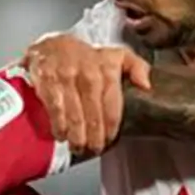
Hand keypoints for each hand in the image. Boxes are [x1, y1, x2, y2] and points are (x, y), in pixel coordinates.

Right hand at [21, 36, 150, 156]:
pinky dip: (58, 126)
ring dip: (77, 136)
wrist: (51, 45)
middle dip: (95, 137)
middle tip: (94, 149)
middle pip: (94, 114)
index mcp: (107, 68)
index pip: (112, 104)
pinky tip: (61, 135)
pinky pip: (55, 110)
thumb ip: (137, 67)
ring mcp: (66, 77)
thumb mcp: (116, 55)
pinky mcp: (47, 81)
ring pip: (75, 115)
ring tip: (79, 147)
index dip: (111, 127)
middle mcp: (88, 72)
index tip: (109, 140)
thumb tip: (146, 86)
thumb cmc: (86, 57)